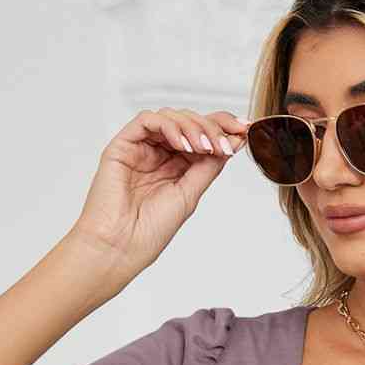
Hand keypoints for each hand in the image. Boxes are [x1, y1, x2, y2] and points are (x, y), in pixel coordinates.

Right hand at [69, 106, 249, 279]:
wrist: (121, 246)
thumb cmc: (150, 230)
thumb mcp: (190, 194)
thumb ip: (208, 167)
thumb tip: (233, 142)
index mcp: (176, 167)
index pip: (201, 137)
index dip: (222, 129)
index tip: (244, 131)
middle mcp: (159, 154)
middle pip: (189, 122)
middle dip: (212, 127)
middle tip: (227, 142)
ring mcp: (141, 148)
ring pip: (170, 117)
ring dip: (193, 127)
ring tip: (205, 148)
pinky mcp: (123, 145)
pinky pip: (147, 120)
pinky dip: (169, 126)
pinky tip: (182, 144)